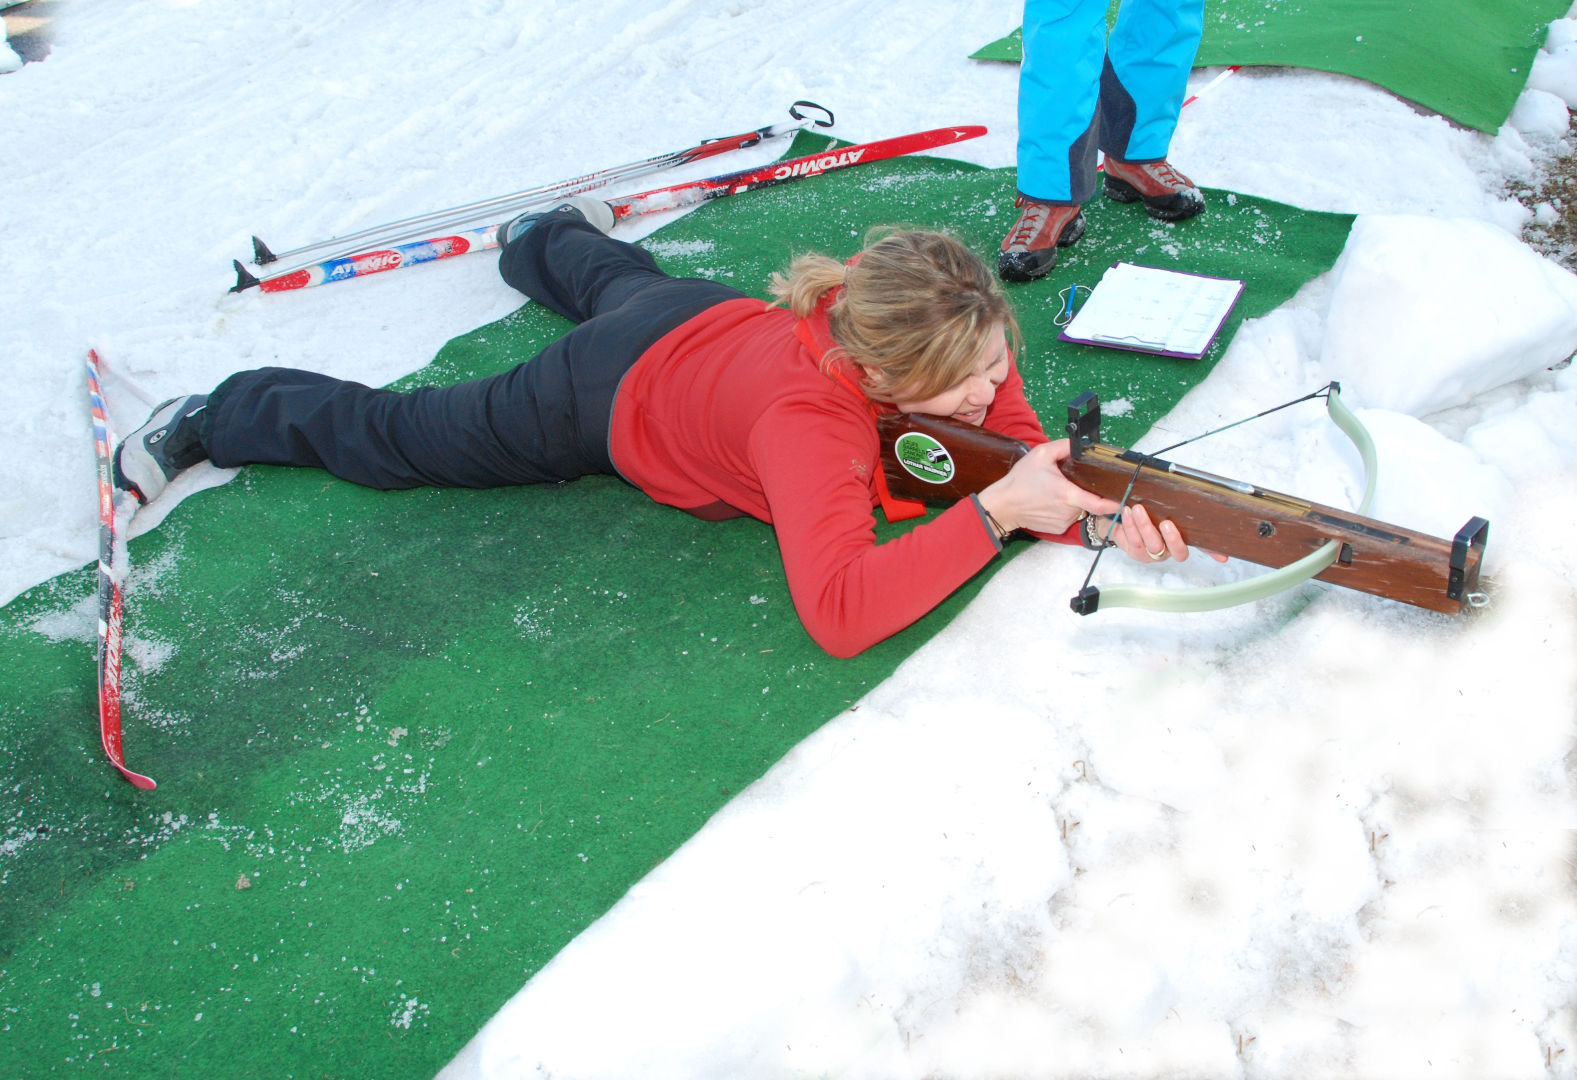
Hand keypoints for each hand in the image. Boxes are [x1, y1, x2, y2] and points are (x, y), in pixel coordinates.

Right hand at [977, 439, 1121, 534]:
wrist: (1003, 506)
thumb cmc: (1019, 481)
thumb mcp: (1040, 455)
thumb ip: (1064, 447)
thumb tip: (1081, 444)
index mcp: (1067, 493)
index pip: (1100, 503)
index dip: (1115, 503)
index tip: (1126, 499)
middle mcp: (1068, 510)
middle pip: (1089, 501)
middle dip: (1085, 491)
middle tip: (1068, 481)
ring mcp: (1064, 521)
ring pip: (1080, 508)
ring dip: (1074, 500)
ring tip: (1055, 491)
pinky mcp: (1058, 529)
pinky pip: (1069, 517)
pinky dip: (1065, 509)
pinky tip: (1050, 502)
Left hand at [1092, 503, 1229, 565]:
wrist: (1121, 516)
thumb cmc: (1146, 510)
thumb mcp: (1161, 504)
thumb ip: (1175, 503)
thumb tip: (1190, 489)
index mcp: (1182, 537)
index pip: (1202, 545)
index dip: (1213, 552)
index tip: (1223, 557)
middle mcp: (1170, 549)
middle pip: (1178, 552)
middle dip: (1173, 538)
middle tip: (1166, 523)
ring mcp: (1154, 553)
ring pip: (1153, 545)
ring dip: (1145, 526)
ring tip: (1138, 509)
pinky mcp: (1136, 553)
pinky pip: (1135, 542)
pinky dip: (1130, 525)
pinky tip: (1127, 512)